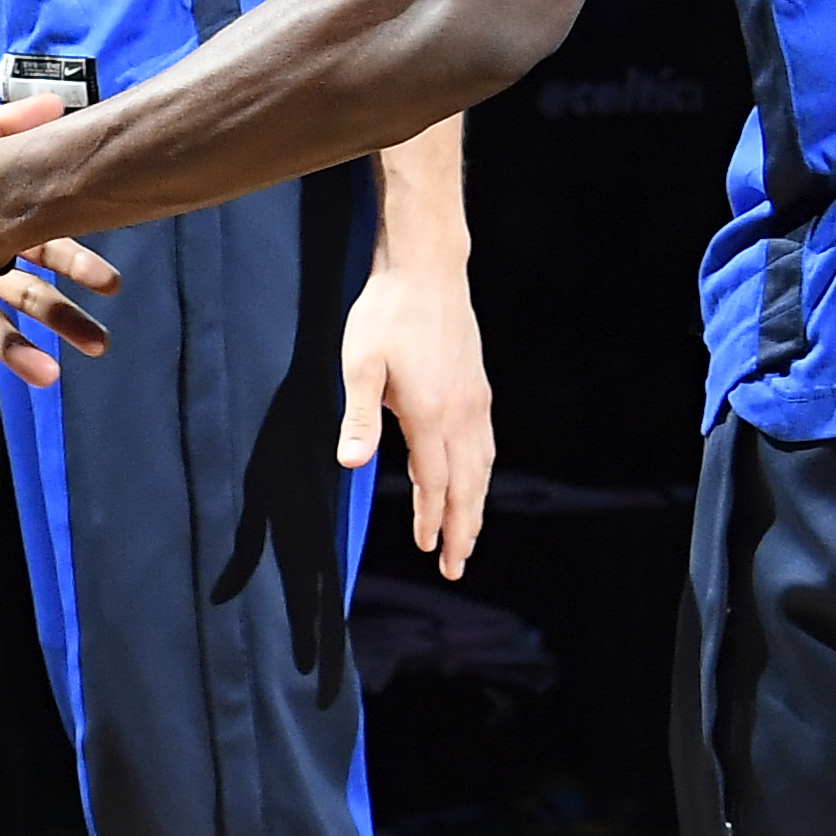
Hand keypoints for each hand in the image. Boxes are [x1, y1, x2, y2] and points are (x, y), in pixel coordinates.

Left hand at [338, 247, 495, 575]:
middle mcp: (462, 413)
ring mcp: (475, 400)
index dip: (431, 519)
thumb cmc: (385, 314)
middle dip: (462, 528)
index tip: (429, 550)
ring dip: (475, 505)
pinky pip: (485, 444)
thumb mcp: (359, 365)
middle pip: (466, 485)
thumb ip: (358, 417)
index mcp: (431, 414)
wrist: (426, 270)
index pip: (434, 482)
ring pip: (481, 467)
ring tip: (469, 535)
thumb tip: (350, 464)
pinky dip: (481, 474)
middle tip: (456, 565)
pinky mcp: (478, 387)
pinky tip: (474, 480)